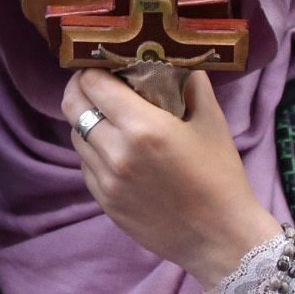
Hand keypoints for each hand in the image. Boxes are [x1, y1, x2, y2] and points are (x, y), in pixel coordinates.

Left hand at [63, 68, 279, 286]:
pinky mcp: (104, 202)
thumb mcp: (212, 121)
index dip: (95, 68)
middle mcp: (117, 152)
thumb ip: (191, 82)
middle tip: (97, 84)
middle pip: (73, 106)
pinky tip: (117, 150)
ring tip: (109, 118)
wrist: (221, 237)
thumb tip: (174, 55)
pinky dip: (94, 151)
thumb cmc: (221, 176)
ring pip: (76, 136)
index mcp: (143, 127)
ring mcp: (106, 180)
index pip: (93, 83)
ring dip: (87, 120)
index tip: (107, 65)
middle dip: (80, 88)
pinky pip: (85, 165)